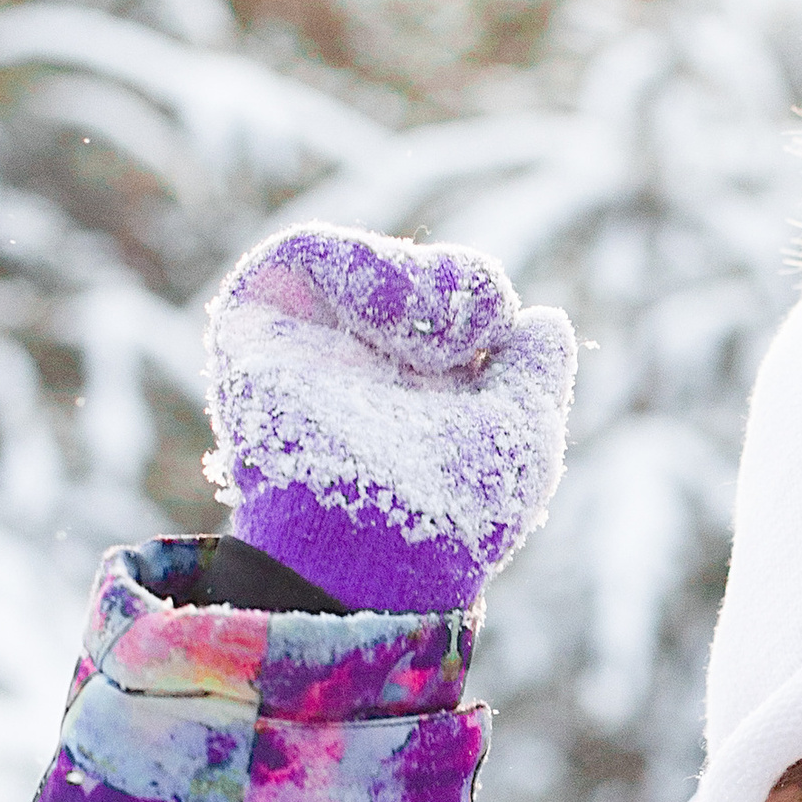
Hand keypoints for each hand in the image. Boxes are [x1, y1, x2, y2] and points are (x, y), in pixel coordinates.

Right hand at [203, 227, 574, 611]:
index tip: (498, 338)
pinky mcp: (257, 330)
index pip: (453, 310)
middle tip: (475, 329)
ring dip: (414, 279)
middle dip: (456, 288)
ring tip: (433, 338)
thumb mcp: (521, 438)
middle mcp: (358, 373)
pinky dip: (360, 264)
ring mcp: (307, 350)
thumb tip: (545, 321)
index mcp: (416, 398)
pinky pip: (300, 251)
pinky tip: (392, 316)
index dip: (481, 304)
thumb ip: (535, 375)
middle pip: (409, 278)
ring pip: (360, 261)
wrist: (376, 550)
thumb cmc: (454, 517)